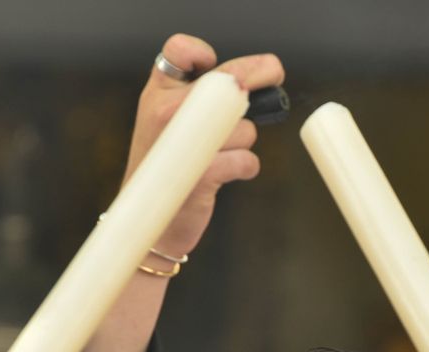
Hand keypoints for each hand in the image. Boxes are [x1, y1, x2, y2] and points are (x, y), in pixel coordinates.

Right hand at [125, 34, 283, 258]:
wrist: (153, 223)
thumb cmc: (171, 168)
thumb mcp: (175, 124)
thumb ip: (204, 98)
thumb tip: (263, 77)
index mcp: (158, 93)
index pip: (178, 50)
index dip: (200, 51)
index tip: (214, 63)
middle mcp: (165, 111)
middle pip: (227, 81)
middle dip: (259, 74)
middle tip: (275, 73)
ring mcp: (182, 142)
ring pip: (243, 128)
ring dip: (243, 142)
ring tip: (216, 158)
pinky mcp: (201, 173)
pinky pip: (246, 160)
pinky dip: (246, 168)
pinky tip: (226, 175)